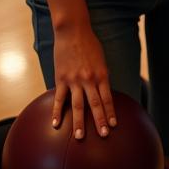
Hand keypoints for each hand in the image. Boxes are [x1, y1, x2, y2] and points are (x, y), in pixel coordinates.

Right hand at [51, 22, 116, 138]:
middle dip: (99, 121)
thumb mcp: (101, 59)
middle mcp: (89, 79)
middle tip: (102, 135)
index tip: (113, 125)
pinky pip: (59, 99)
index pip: (107, 97)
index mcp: (101, 74)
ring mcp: (74, 80)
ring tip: (79, 136)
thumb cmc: (90, 44)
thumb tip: (103, 92)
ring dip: (79, 122)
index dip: (110, 112)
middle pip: (95, 104)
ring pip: (78, 105)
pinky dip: (57, 112)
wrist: (73, 32)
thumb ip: (101, 76)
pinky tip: (56, 124)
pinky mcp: (61, 79)